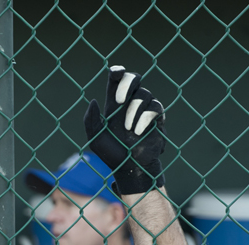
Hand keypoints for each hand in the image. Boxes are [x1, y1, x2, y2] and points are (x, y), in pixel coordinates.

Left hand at [84, 65, 165, 194]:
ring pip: (144, 94)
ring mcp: (144, 109)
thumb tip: (93, 101)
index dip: (117, 72)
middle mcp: (130, 103)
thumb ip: (90, 120)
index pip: (116, 81)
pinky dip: (145, 118)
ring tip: (128, 129)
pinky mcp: (157, 118)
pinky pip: (155, 107)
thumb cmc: (112, 154)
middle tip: (118, 101)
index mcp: (113, 105)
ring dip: (133, 111)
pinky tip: (138, 131)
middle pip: (134, 78)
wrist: (130, 168)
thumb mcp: (95, 138)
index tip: (116, 72)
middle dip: (127, 84)